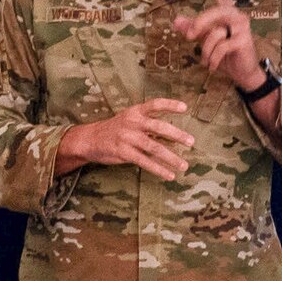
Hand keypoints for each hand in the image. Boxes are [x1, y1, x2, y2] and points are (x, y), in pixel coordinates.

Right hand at [61, 98, 193, 179]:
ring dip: (171, 158)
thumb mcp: (130, 119)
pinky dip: (158, 169)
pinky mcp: (123, 153)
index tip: (185, 108)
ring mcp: (127, 138)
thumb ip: (149, 124)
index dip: (170, 105)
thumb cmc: (116, 129)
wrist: (90, 139)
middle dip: (177, 135)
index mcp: (136, 111)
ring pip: (154, 147)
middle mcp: (132, 123)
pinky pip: (144, 162)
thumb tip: (175, 135)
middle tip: (191, 142)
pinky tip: (169, 175)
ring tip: (184, 165)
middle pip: (158, 127)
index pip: (155, 104)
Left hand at [173, 0, 264, 90]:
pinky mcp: (244, 41)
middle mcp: (237, 17)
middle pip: (216, 11)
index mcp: (228, 15)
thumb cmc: (226, 55)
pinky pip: (221, 47)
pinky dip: (213, 59)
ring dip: (206, 50)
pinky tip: (212, 67)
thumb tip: (176, 21)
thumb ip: (194, 30)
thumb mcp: (206, 42)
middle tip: (190, 36)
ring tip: (205, 61)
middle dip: (200, 23)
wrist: (243, 73)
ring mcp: (242, 28)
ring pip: (216, 32)